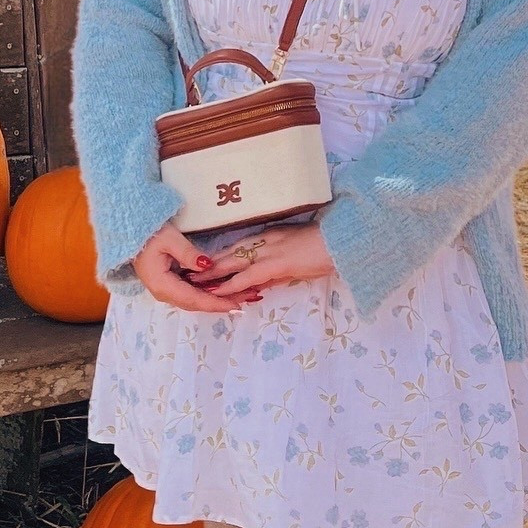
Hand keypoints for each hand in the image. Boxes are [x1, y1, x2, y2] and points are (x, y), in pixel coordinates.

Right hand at [133, 223, 253, 313]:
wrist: (129, 233)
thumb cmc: (148, 233)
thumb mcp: (169, 239)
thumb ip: (188, 253)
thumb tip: (208, 265)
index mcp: (163, 285)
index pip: (194, 299)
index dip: (215, 303)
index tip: (235, 305)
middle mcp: (164, 293)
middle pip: (196, 304)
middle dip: (219, 304)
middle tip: (244, 301)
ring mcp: (166, 290)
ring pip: (194, 300)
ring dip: (214, 300)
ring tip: (237, 298)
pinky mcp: (169, 285)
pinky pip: (190, 293)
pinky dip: (206, 294)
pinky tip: (221, 291)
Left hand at [191, 223, 334, 303]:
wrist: (342, 241)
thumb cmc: (323, 249)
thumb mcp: (294, 260)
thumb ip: (274, 273)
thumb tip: (257, 288)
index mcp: (269, 236)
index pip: (237, 247)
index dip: (217, 256)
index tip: (199, 264)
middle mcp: (265, 240)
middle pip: (229, 253)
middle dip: (207, 265)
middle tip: (186, 274)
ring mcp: (270, 250)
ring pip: (233, 263)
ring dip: (213, 275)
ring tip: (193, 284)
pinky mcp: (278, 263)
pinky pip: (249, 276)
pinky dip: (233, 284)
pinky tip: (218, 291)